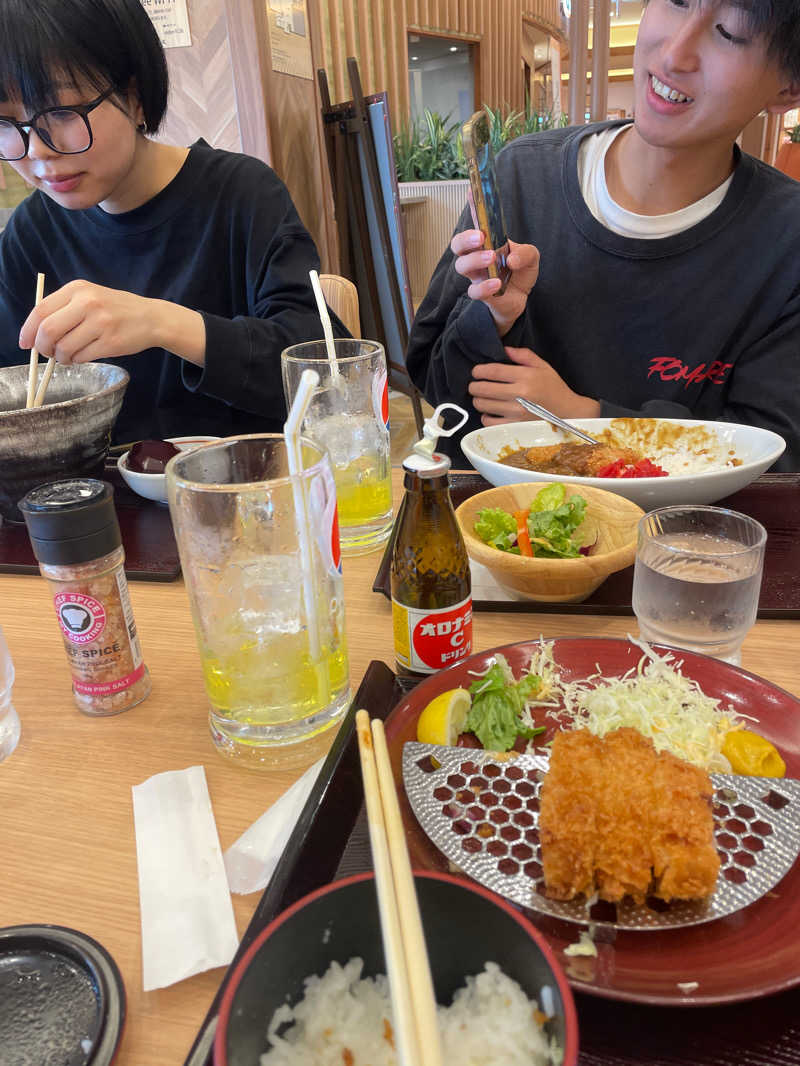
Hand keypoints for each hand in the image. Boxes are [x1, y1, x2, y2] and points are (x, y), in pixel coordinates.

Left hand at [18, 280, 205, 364]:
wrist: (151, 318)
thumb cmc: (115, 309)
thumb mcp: (89, 297)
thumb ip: (63, 309)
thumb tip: (35, 334)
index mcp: (78, 289)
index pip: (41, 310)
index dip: (28, 330)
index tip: (25, 343)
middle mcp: (88, 303)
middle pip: (49, 331)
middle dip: (42, 347)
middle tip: (46, 353)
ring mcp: (101, 323)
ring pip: (64, 348)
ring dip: (61, 357)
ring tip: (67, 356)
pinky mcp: (111, 343)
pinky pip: (82, 357)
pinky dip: (76, 361)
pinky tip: (81, 356)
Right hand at [450, 230, 538, 336]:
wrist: (522, 295)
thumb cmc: (520, 271)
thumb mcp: (530, 256)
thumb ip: (525, 252)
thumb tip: (511, 260)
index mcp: (485, 245)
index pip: (468, 232)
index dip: (468, 228)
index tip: (479, 226)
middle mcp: (476, 258)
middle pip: (457, 245)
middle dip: (465, 240)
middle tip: (481, 239)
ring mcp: (476, 276)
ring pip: (461, 266)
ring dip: (475, 259)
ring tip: (492, 258)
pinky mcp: (481, 294)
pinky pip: (474, 290)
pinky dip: (484, 286)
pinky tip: (497, 283)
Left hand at [469, 346, 600, 425]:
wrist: (568, 413)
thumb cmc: (554, 388)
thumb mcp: (543, 366)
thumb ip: (524, 355)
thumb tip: (504, 349)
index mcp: (526, 377)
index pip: (493, 371)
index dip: (479, 371)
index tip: (475, 372)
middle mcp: (520, 395)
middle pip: (483, 389)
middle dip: (474, 386)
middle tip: (474, 385)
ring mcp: (516, 412)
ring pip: (483, 405)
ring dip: (478, 400)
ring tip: (482, 398)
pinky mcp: (515, 427)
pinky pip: (489, 422)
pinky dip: (485, 416)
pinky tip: (490, 412)